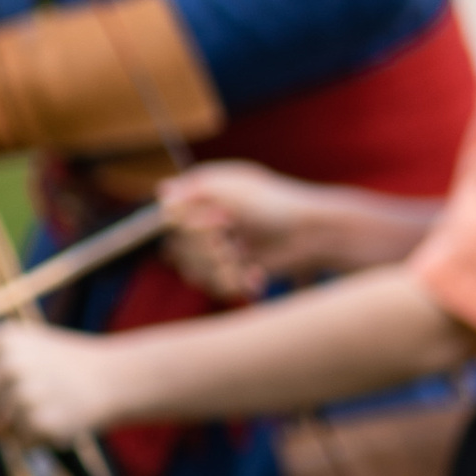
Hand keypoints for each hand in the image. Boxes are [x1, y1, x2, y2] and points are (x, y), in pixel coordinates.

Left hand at [0, 319, 117, 452]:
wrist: (115, 377)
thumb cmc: (65, 365)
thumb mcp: (26, 346)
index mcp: (2, 340)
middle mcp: (9, 362)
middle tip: (26, 404)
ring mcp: (24, 391)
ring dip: (18, 427)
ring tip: (48, 408)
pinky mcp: (39, 420)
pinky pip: (19, 443)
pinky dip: (37, 439)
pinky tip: (59, 419)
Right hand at [159, 161, 335, 299]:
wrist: (314, 235)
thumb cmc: (277, 204)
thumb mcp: (236, 190)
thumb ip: (197, 190)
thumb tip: (162, 192)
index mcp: (203, 196)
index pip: (171, 219)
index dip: (192, 227)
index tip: (223, 223)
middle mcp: (205, 221)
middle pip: (178, 249)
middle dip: (208, 251)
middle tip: (235, 243)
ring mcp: (218, 248)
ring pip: (193, 272)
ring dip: (220, 270)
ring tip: (245, 260)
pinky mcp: (232, 270)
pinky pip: (214, 286)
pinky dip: (235, 283)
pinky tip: (257, 275)